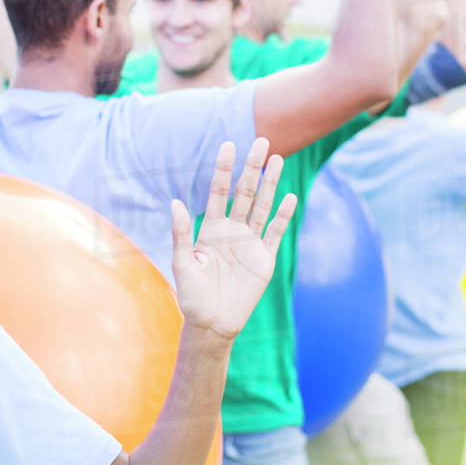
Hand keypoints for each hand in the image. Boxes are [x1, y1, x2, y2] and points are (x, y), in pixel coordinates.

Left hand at [170, 138, 295, 340]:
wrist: (212, 324)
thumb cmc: (192, 295)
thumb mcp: (182, 263)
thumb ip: (181, 233)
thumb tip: (175, 202)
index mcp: (211, 228)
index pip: (219, 191)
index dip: (224, 169)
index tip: (228, 145)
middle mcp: (232, 230)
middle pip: (244, 192)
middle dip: (252, 167)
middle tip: (261, 141)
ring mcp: (250, 243)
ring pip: (262, 206)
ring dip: (270, 184)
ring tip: (277, 160)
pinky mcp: (264, 258)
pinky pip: (275, 232)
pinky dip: (283, 215)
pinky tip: (290, 197)